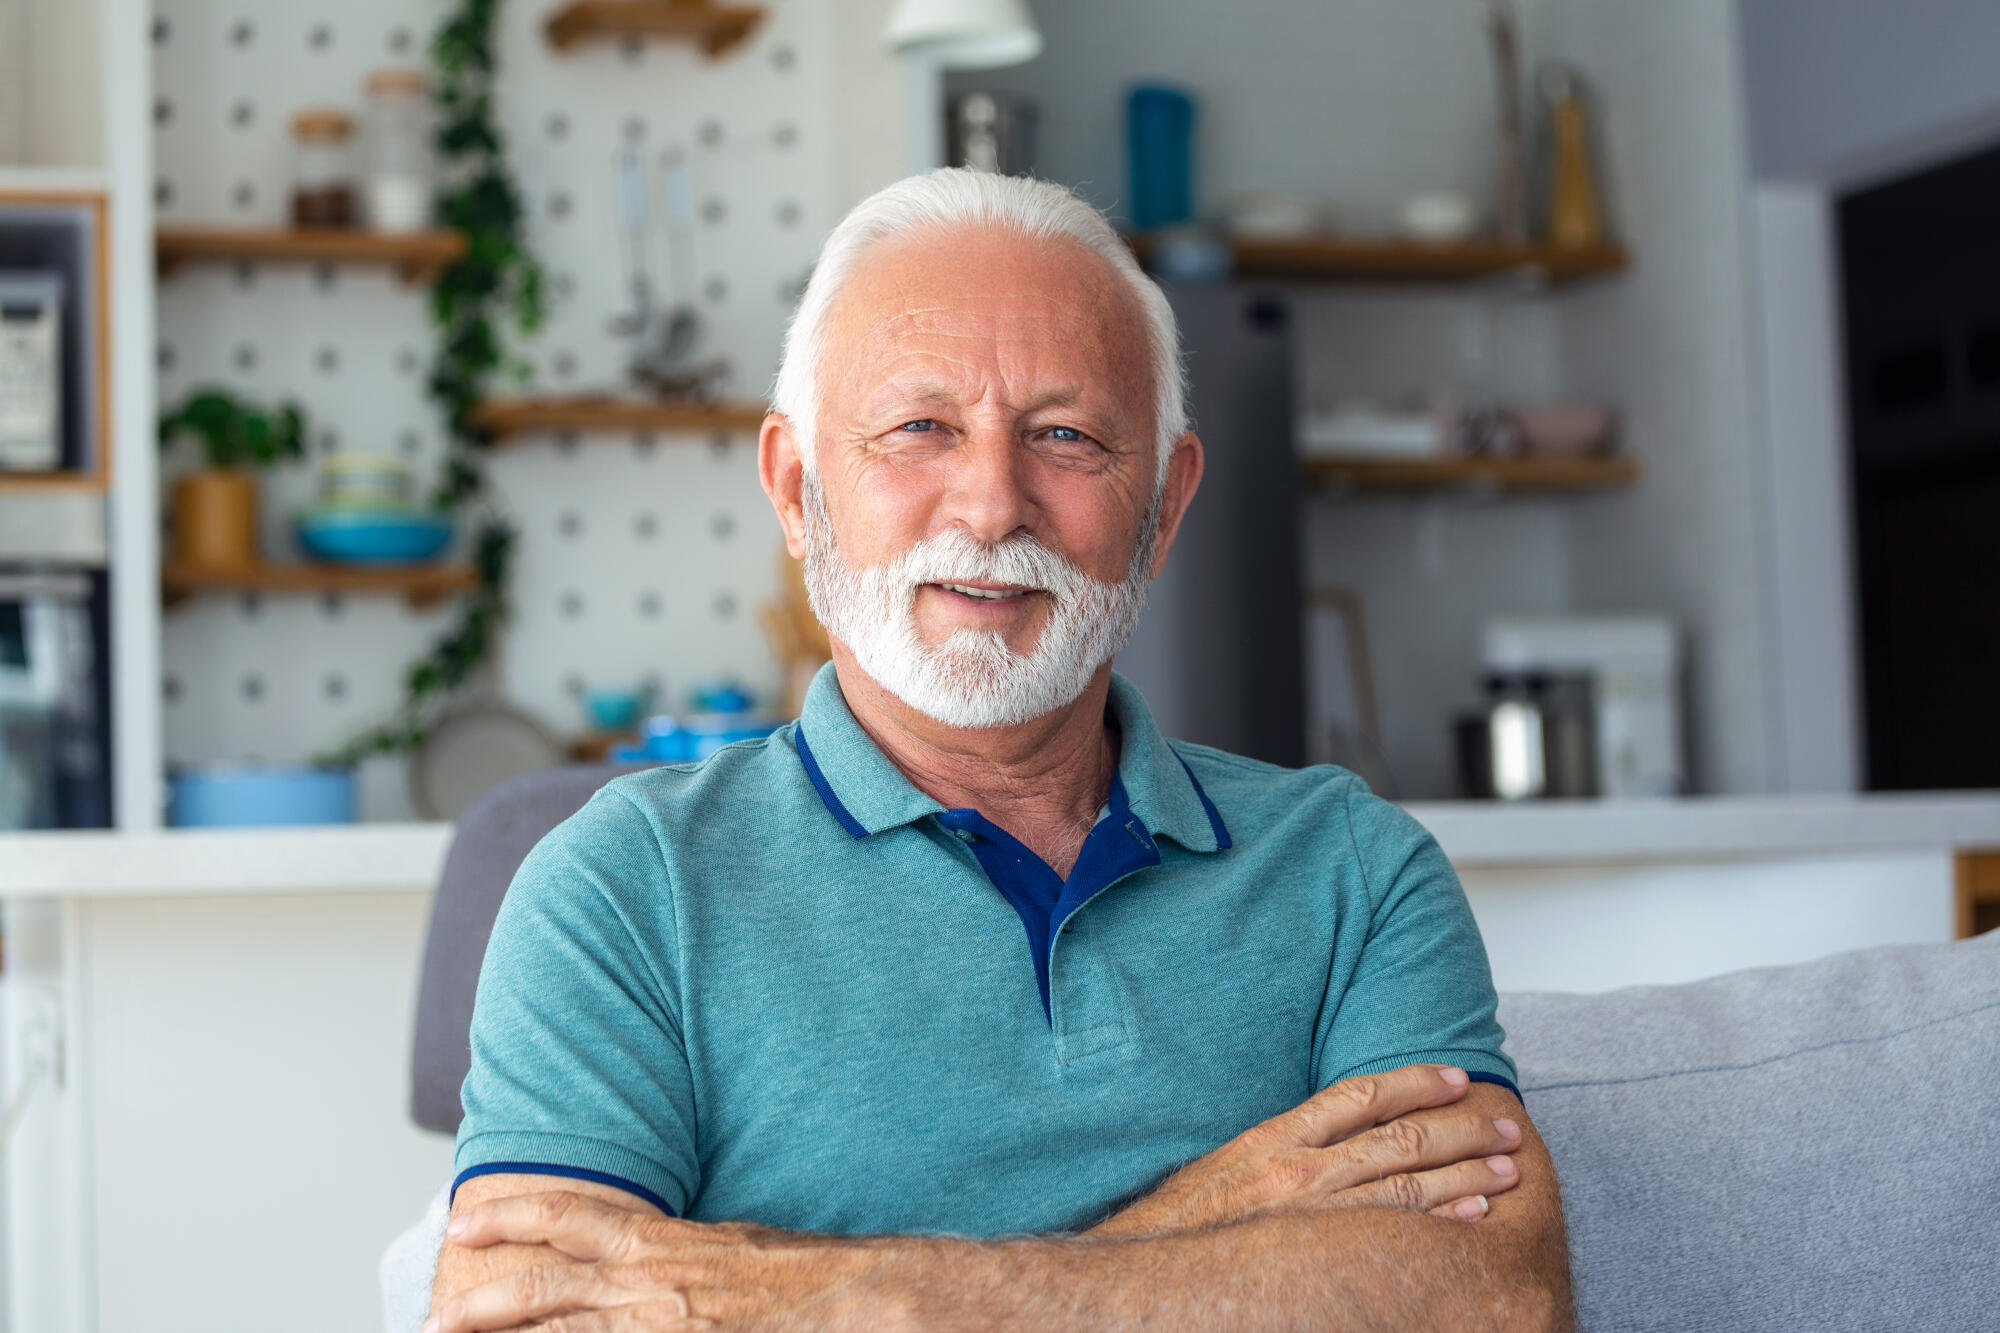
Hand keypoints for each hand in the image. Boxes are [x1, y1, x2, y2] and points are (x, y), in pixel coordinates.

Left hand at [424, 1192, 885, 1332]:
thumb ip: (673, 1251)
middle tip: (433, 1311)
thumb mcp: (725, 1245)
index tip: (463, 1218)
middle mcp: (651, 1285)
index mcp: (661, 1243)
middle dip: (482, 1300)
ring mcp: (662, 1328)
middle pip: (546, 1285)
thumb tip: (633, 1251)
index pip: (569, 1218)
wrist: (856, 1303)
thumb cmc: (798, 1277)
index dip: (511, 1216)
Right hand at [1087, 1065, 1522, 1237]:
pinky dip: (1441, 1220)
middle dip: (1461, 1127)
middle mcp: (1299, 1168)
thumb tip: (1337, 1136)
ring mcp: (1313, 1212)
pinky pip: (1394, 1232)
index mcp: (1276, 1137)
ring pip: (1408, 1182)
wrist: (1149, 1274)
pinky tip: (1475, 1215)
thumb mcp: (1230, 1167)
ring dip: (1466, 1172)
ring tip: (1509, 1168)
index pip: (1360, 1095)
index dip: (1415, 1082)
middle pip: (1399, 1135)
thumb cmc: (1186, 1225)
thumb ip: (1283, 1148)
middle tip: (1507, 1125)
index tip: (1456, 1078)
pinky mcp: (1320, 1251)